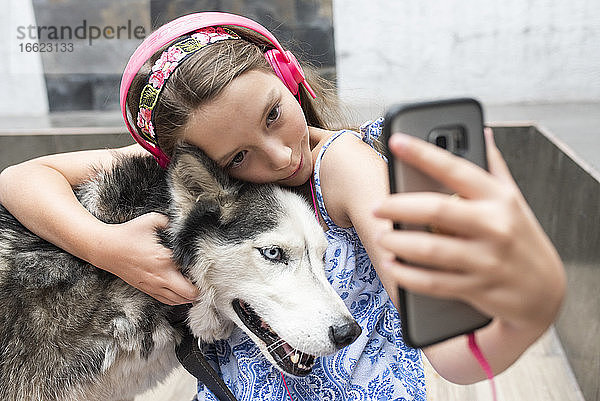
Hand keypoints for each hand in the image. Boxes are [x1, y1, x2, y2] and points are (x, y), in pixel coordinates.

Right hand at [90, 212, 199, 304]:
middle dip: (199, 289)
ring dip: (189, 296)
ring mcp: (152, 285)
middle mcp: (160, 276)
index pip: (191, 273)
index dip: (201, 271)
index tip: (206, 266)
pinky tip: (181, 291)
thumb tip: (184, 225)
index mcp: (165, 259)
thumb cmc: (128, 233)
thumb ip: (171, 222)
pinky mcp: (146, 289)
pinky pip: (166, 301)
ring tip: (195, 286)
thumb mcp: (153, 220)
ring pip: (178, 301)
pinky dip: (177, 299)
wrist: (105, 248)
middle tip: (203, 280)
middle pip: (189, 294)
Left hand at [374, 128, 564, 331]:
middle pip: (437, 210)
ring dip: (399, 243)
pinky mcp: (477, 288)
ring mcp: (486, 260)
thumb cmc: (522, 238)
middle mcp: (495, 226)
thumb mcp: (514, 199)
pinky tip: (394, 266)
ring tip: (382, 238)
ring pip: (431, 250)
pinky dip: (408, 275)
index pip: (456, 169)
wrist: (545, 292)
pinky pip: (434, 282)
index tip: (397, 141)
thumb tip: (482, 132)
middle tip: (377, 207)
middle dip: (399, 207)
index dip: (424, 153)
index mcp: (499, 198)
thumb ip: (494, 166)